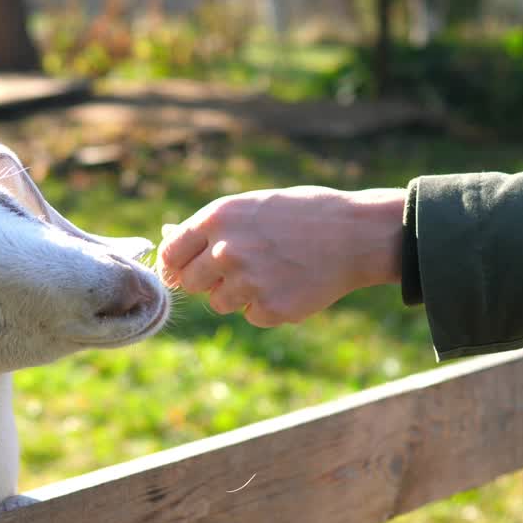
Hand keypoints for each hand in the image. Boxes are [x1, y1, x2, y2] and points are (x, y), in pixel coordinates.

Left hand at [156, 186, 406, 326]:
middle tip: (242, 268)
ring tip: (272, 272)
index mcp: (217, 218)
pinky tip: (291, 285)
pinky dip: (267, 307)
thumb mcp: (251, 206)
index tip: (188, 269)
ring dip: (238, 295)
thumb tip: (167, 236)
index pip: (170, 255)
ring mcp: (247, 282)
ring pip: (219, 303)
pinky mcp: (270, 309)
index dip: (178, 265)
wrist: (355, 234)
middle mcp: (226, 250)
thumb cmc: (302, 214)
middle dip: (210, 280)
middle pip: (191, 283)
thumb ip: (210, 226)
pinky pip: (251, 316)